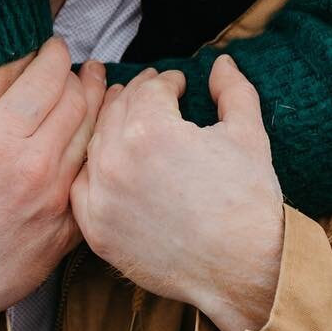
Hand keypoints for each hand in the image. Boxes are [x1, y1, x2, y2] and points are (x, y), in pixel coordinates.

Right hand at [0, 39, 106, 330]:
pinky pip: (92, 181)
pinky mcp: (67, 231)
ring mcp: (57, 203)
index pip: (44, 81)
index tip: (55, 46)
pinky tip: (96, 144)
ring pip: (94, 141)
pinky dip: (98, 155)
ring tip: (99, 93)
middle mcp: (35, 169)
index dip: (54, 56)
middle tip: (83, 65)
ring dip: (99, 111)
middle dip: (84, 77)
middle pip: (78, 105)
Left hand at [70, 53, 283, 330]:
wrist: (243, 269)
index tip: (176, 83)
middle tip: (149, 93)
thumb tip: (222, 61)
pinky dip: (93, 172)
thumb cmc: (249, 201)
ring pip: (95, 145)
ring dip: (111, 128)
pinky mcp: (97, 230)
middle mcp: (116, 160)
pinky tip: (108, 165)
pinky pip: (81, 188)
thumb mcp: (248, 134)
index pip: (149, 89)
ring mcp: (102, 198)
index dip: (166, 81)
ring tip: (128, 123)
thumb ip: (232, 90)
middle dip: (136, 96)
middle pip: (117, 111)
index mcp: (151, 130)